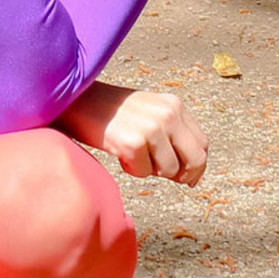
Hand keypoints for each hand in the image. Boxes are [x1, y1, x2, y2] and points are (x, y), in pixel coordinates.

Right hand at [55, 81, 208, 186]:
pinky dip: (131, 169)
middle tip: (161, 174)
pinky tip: (118, 152)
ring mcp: (152, 128)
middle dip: (182, 175)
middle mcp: (167, 114)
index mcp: (174, 105)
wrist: (76, 100)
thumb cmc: (110, 112)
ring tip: (131, 153)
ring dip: (150, 170)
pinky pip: (143, 173)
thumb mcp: (148, 112)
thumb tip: (190, 176)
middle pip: (195, 160)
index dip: (195, 165)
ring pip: (169, 171)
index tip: (184, 176)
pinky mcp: (133, 143)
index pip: (202, 144)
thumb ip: (170, 133)